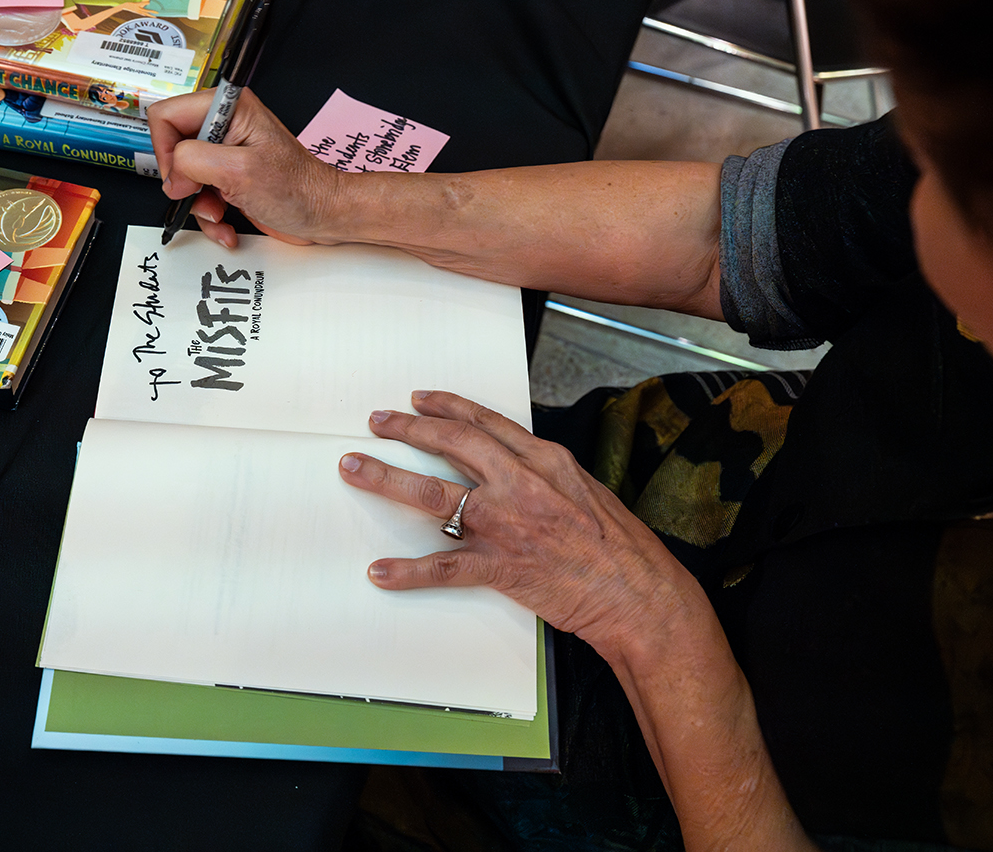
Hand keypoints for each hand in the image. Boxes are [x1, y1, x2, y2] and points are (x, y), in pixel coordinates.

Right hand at [147, 88, 342, 247]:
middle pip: (172, 149)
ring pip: (184, 178)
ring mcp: (225, 153)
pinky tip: (227, 224)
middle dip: (185, 182)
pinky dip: (209, 216)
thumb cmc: (299, 189)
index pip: (167, 115)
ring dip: (198, 204)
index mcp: (228, 107)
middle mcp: (224, 126)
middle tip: (203, 194)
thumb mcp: (240, 171)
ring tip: (221, 213)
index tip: (182, 176)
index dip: (166, 150)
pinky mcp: (228, 177)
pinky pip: (199, 196)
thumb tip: (172, 173)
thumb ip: (194, 161)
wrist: (324, 214)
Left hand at [337, 390, 711, 659]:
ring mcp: (508, 523)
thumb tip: (510, 464)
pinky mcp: (502, 565)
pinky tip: (380, 572)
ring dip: (387, 478)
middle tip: (376, 422)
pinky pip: (444, 567)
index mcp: (545, 460)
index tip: (417, 399)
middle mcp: (521, 482)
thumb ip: (543, 474)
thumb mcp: (584, 490)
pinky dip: (408, 571)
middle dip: (406, 429)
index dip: (446, 407)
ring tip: (355, 468)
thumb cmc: (618, 548)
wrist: (637, 593)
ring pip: (435, 493)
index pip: (484, 422)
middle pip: (451, 443)